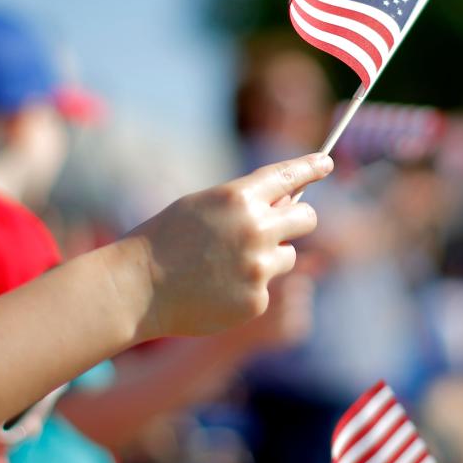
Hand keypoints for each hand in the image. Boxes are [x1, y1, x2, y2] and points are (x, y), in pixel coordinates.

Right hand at [129, 153, 330, 339]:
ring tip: (228, 264)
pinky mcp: (257, 300)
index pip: (290, 175)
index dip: (311, 166)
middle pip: (307, 218)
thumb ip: (244, 204)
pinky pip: (267, 288)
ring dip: (270, 257)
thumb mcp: (202, 207)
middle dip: (298, 219)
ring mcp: (259, 267)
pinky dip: (248, 288)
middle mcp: (256, 229)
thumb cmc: (165, 242)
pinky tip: (216, 289)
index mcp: (239, 197)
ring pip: (288, 256)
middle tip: (281, 226)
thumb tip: (286, 205)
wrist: (137, 288)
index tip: (325, 163)